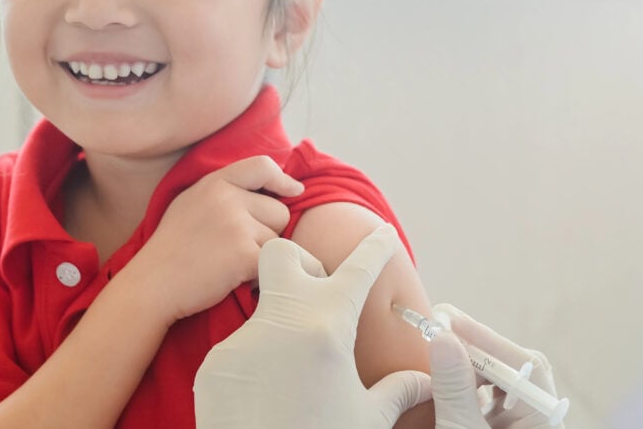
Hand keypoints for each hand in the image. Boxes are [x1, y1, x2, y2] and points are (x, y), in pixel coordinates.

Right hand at [130, 155, 300, 324]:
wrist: (151, 285)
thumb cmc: (172, 249)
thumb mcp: (192, 203)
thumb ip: (225, 192)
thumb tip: (271, 186)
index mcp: (214, 182)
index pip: (262, 166)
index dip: (282, 180)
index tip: (294, 191)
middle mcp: (226, 198)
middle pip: (279, 211)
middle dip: (267, 231)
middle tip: (236, 249)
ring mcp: (236, 225)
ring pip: (278, 240)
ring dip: (263, 255)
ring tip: (231, 265)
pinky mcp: (244, 254)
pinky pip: (275, 262)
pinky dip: (264, 275)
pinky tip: (240, 280)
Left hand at [194, 224, 430, 427]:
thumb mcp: (369, 419)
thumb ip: (399, 390)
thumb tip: (428, 380)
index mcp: (328, 327)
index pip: (358, 269)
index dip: (375, 248)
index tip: (381, 233)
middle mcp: (281, 322)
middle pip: (282, 253)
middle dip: (301, 264)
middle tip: (318, 297)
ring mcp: (241, 340)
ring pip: (262, 309)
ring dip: (282, 326)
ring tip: (294, 374)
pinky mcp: (214, 364)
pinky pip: (240, 348)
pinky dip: (258, 363)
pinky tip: (267, 396)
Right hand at [429, 303, 563, 428]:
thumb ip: (455, 390)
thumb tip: (444, 340)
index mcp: (544, 421)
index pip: (526, 365)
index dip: (489, 340)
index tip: (454, 322)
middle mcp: (537, 419)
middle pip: (512, 369)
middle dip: (476, 351)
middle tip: (440, 333)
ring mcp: (519, 424)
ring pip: (498, 381)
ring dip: (469, 366)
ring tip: (439, 355)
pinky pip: (487, 397)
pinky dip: (465, 386)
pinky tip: (445, 380)